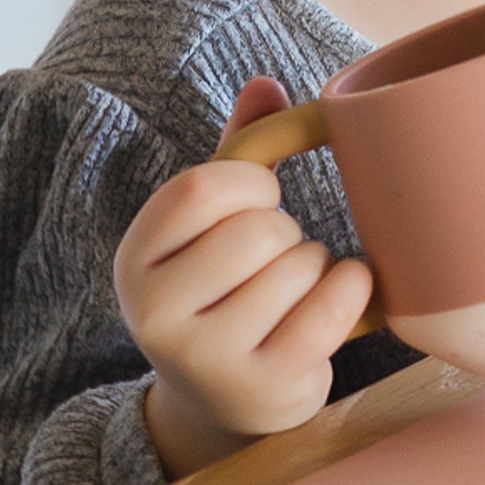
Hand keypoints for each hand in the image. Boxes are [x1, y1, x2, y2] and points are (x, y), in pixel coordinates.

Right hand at [116, 76, 374, 477]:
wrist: (222, 400)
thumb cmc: (224, 289)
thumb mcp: (212, 224)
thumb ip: (238, 150)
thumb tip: (266, 84)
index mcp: (135, 259)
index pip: (200, 189)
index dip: (250, 183)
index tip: (261, 198)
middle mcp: (155, 314)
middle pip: (254, 231)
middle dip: (285, 231)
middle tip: (277, 254)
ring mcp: (207, 359)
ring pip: (296, 269)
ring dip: (315, 264)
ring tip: (296, 286)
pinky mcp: (262, 389)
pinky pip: (329, 312)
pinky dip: (350, 290)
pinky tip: (338, 295)